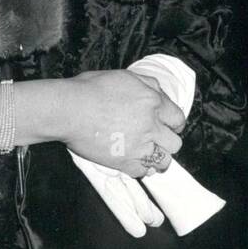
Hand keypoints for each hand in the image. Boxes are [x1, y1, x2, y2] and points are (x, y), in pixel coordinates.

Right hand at [59, 70, 185, 177]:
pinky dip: (140, 168)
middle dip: (167, 141)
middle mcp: (150, 126)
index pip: (178, 119)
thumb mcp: (125, 77)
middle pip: (175, 143)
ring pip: (164, 161)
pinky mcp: (123, 162)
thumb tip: (159, 93)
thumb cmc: (91, 89)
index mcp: (153, 102)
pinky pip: (142, 172)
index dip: (174, 123)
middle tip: (157, 140)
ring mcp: (138, 146)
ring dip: (158, 157)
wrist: (69, 109)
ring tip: (148, 153)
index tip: (169, 126)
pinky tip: (133, 161)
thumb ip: (148, 85)